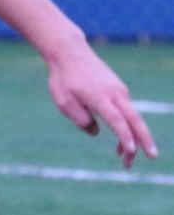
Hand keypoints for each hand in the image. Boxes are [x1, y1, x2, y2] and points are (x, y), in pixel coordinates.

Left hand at [46, 42, 158, 167]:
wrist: (70, 53)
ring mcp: (119, 91)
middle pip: (134, 120)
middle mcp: (115, 94)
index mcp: (100, 98)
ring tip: (126, 161)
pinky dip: (127, 128)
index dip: (125, 137)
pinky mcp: (118, 90)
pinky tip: (120, 144)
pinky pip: (126, 112)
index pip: (117, 121)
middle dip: (144, 140)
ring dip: (133, 138)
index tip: (130, 151)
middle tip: (151, 157)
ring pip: (132, 117)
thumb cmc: (64, 79)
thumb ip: (80, 119)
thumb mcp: (64, 102)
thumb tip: (96, 133)